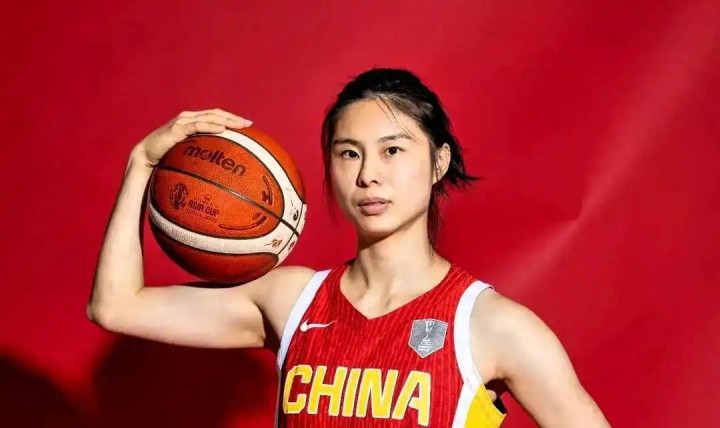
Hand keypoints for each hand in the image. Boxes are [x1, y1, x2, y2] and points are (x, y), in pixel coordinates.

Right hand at [133, 109, 251, 167]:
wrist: (146, 157)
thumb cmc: (166, 158)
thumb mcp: (187, 154)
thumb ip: (201, 153)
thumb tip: (219, 167)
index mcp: (192, 121)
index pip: (215, 115)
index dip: (231, 118)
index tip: (247, 125)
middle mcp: (188, 117)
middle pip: (215, 114)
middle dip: (233, 117)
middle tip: (249, 124)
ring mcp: (182, 121)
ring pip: (209, 117)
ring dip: (226, 120)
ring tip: (240, 125)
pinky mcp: (176, 128)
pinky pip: (197, 126)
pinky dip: (210, 126)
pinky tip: (222, 129)